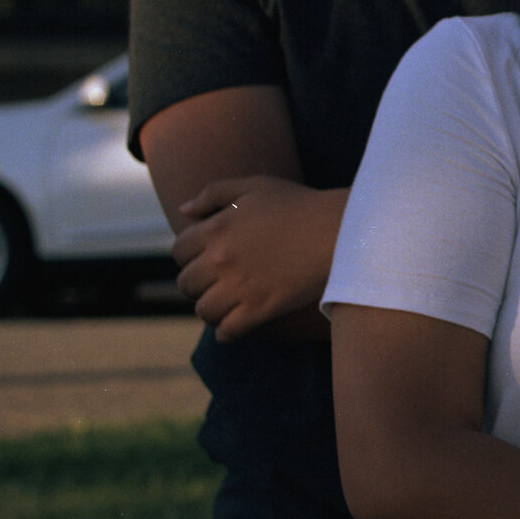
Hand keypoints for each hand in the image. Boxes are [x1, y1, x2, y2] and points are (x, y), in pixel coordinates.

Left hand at [173, 176, 347, 340]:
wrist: (341, 230)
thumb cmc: (300, 205)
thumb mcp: (256, 186)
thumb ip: (214, 192)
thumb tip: (184, 210)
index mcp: (215, 228)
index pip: (178, 251)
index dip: (189, 256)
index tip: (205, 260)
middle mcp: (221, 259)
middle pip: (186, 283)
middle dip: (198, 284)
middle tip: (215, 283)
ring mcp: (239, 286)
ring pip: (204, 310)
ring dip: (211, 309)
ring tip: (225, 306)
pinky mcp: (260, 309)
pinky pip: (228, 331)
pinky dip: (227, 332)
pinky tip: (235, 327)